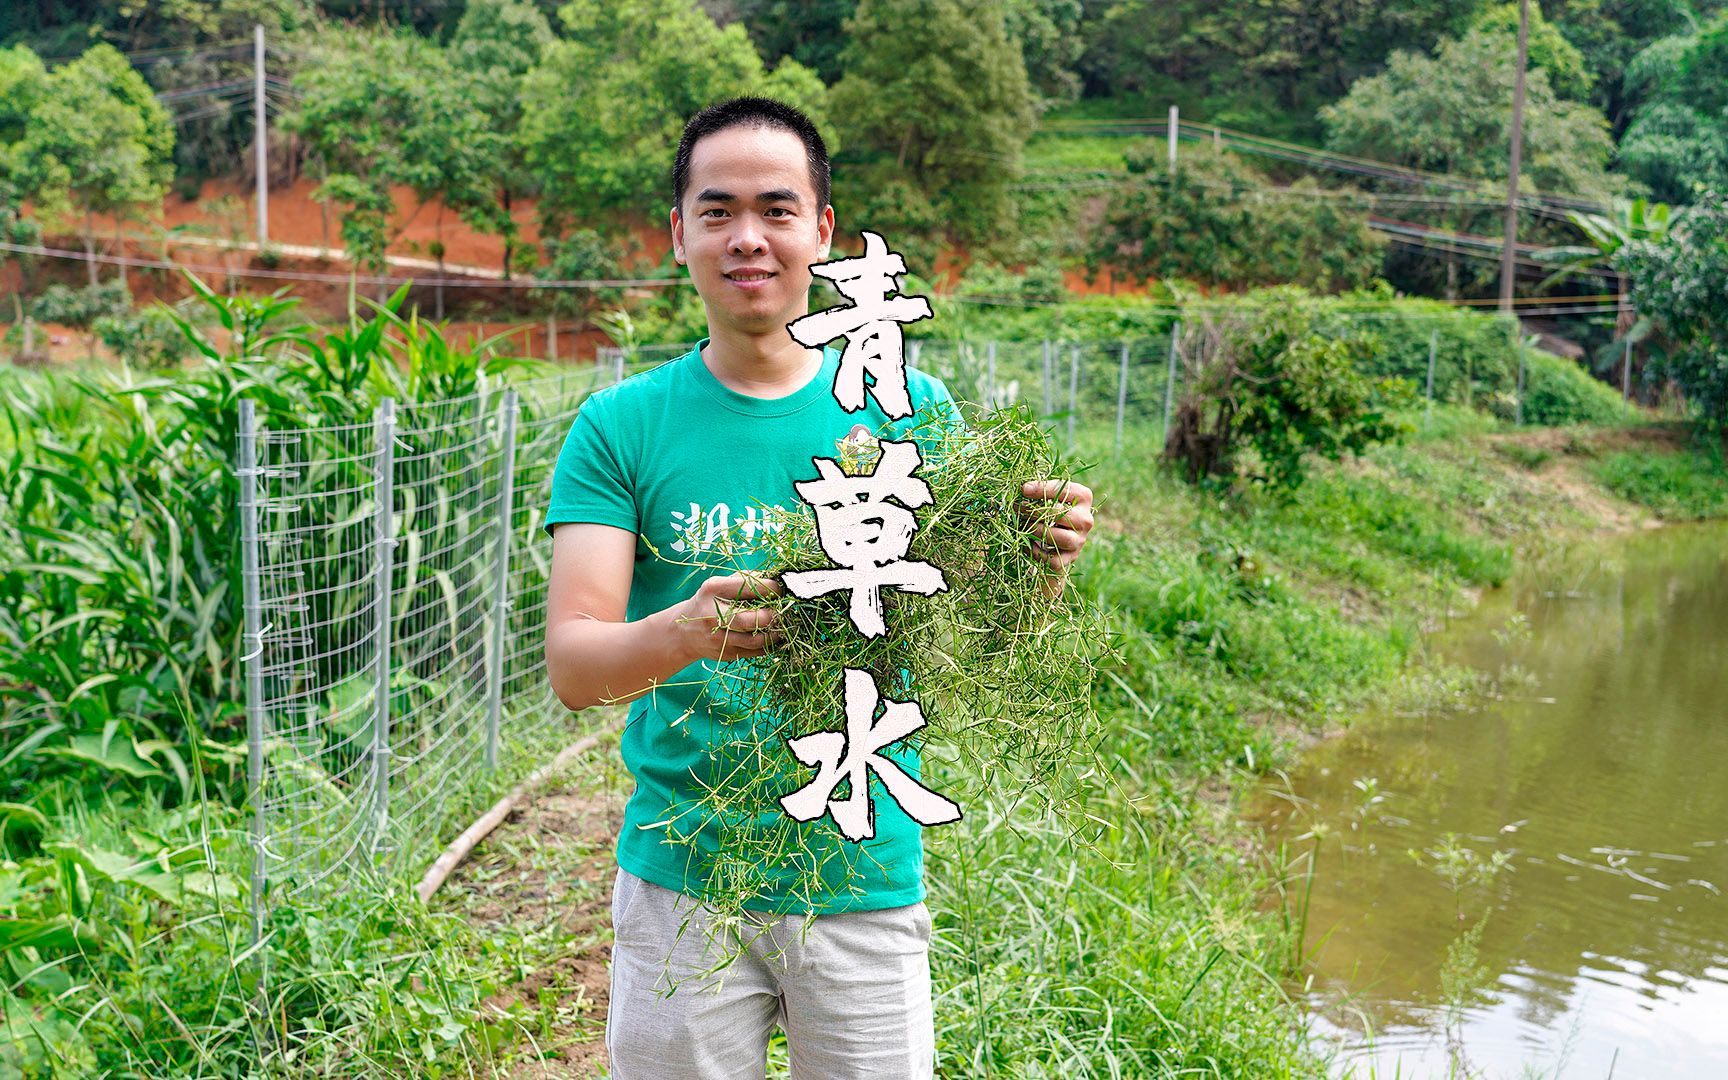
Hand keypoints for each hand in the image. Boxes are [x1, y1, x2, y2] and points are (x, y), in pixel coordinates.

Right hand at [669, 573, 783, 663]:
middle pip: (752, 619)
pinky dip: (770, 645)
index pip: (748, 587)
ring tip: (782, 625)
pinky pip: (755, 652)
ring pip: (756, 640)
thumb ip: (745, 580)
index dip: (771, 589)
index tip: (781, 589)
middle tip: (783, 611)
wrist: (683, 631)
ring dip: (775, 633)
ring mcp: (717, 638)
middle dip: (773, 615)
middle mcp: (712, 615)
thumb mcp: (719, 585)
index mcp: (712, 590)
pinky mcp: (725, 654)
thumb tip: (777, 582)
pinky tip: (775, 636)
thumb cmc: (709, 602)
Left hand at [1019, 479, 1094, 574]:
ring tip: (1026, 527)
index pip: (1065, 490)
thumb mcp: (1049, 494)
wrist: (1057, 535)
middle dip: (1035, 512)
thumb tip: (1025, 489)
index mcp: (1083, 498)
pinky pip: (1054, 559)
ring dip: (1038, 532)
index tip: (1024, 490)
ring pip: (1061, 538)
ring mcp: (1080, 541)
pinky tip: (1029, 544)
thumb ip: (1040, 489)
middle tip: (1018, 509)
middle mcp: (1086, 519)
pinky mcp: (1071, 558)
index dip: (1042, 489)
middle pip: (1061, 515)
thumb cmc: (1050, 509)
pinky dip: (1038, 553)